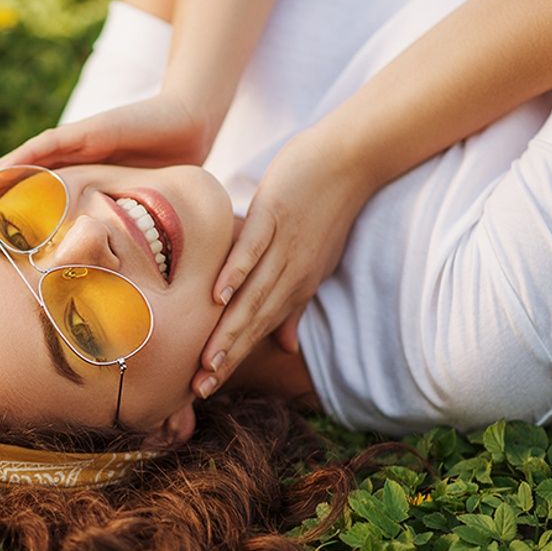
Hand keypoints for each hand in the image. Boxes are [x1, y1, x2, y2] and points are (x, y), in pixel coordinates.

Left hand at [0, 95, 213, 227]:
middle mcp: (61, 162)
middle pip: (7, 181)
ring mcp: (70, 144)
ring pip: (17, 165)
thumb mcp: (129, 213)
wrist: (190, 125)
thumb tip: (103, 277)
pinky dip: (19, 162)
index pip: (19, 202)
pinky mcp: (86, 132)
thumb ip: (112, 235)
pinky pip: (46, 149)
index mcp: (67, 182)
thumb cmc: (161, 169)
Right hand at [190, 131, 378, 398]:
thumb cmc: (327, 210)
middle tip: (200, 389)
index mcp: (297, 285)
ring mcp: (282, 246)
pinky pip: (252, 251)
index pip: (258, 330)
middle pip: (253, 323)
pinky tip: (217, 296)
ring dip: (230, 330)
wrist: (350, 160)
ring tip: (208, 360)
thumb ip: (295, 305)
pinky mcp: (274, 217)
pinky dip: (236, 274)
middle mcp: (291, 273)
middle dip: (227, 358)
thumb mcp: (316, 263)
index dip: (233, 361)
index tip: (206, 390)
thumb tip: (286, 347)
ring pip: (252, 296)